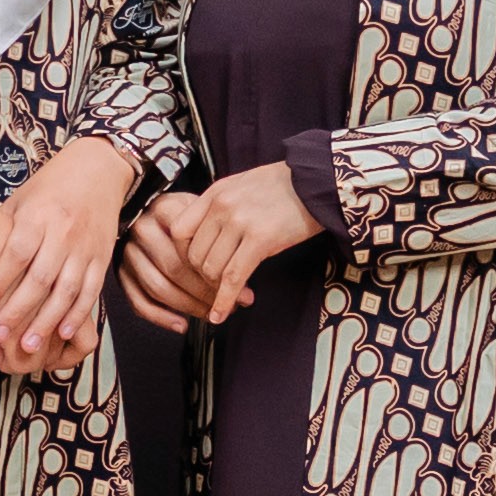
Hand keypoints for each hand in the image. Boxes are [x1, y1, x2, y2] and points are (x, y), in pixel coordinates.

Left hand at [0, 136, 138, 371]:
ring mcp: (84, 247)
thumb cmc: (52, 186)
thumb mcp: (23, 198)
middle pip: (40, 278)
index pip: (17, 252)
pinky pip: (90, 291)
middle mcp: (63, 233)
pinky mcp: (101, 258)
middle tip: (0, 334)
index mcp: (39, 216)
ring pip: (66, 290)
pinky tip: (65, 332)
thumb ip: (5, 228)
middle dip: (19, 310)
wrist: (98, 169)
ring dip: (48, 320)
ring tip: (30, 345)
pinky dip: (79, 314)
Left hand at [126, 161, 318, 328]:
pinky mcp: (260, 240)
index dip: (183, 254)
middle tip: (217, 287)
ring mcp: (239, 223)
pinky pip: (233, 278)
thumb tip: (206, 237)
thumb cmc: (284, 186)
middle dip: (203, 278)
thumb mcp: (241, 186)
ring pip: (211, 269)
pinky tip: (222, 314)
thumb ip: (220, 208)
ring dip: (216, 289)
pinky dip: (224, 301)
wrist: (317, 181)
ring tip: (228, 295)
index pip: (178, 231)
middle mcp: (221, 207)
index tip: (195, 267)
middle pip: (194, 256)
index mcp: (214, 193)